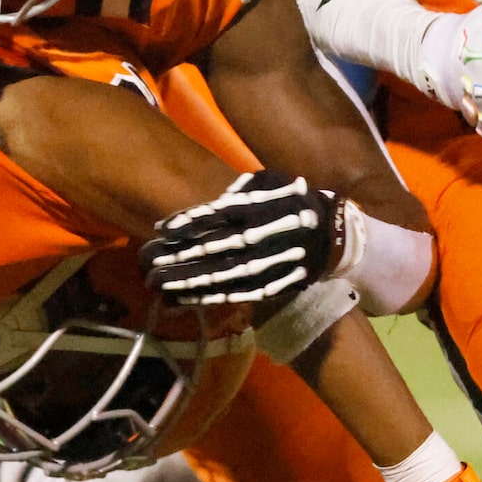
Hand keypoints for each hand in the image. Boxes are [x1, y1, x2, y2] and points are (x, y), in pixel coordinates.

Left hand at [143, 172, 342, 306]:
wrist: (333, 236)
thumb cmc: (294, 201)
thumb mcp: (273, 181)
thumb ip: (243, 188)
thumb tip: (215, 198)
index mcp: (257, 210)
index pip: (216, 217)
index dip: (188, 224)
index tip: (161, 230)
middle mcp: (257, 240)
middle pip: (211, 250)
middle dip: (178, 257)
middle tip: (148, 262)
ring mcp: (262, 266)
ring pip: (219, 276)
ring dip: (186, 281)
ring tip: (157, 284)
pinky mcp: (267, 286)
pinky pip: (233, 294)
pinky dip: (207, 297)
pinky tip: (182, 299)